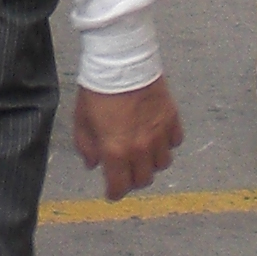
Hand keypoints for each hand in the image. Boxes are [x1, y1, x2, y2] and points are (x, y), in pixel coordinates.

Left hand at [71, 77, 182, 200]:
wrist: (121, 62)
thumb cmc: (98, 90)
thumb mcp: (81, 121)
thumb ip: (87, 147)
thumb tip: (94, 163)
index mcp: (115, 151)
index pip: (120, 187)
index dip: (115, 193)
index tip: (112, 192)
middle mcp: (140, 148)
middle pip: (143, 180)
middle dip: (132, 179)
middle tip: (125, 171)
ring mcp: (159, 134)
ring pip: (162, 164)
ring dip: (151, 163)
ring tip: (142, 153)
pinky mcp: (171, 119)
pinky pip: (175, 142)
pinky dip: (167, 143)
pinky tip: (157, 136)